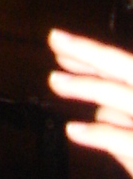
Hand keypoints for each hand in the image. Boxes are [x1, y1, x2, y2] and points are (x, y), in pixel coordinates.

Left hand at [47, 28, 132, 178]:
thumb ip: (124, 123)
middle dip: (89, 52)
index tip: (63, 43)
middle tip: (55, 40)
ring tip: (55, 80)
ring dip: (85, 85)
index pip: (128, 66)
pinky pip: (123, 138)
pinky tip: (74, 131)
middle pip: (128, 69)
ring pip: (121, 96)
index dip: (94, 53)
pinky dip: (97, 134)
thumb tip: (99, 111)